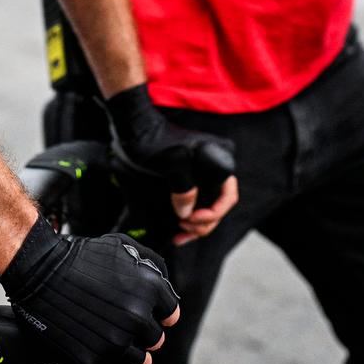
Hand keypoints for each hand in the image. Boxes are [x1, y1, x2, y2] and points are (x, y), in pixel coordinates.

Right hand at [0, 217, 179, 363]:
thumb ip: (152, 266)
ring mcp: (116, 341)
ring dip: (130, 348)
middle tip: (123, 320)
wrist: (39, 272)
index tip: (146, 310)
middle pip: (155, 338)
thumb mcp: (122, 246)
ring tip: (112, 335)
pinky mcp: (95, 360)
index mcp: (150, 288)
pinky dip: (107, 356)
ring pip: (140, 360)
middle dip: (142, 329)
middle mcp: (137, 316)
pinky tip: (95, 339)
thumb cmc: (80, 256)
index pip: (170, 313)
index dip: (158, 311)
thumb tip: (166, 290)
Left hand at [105, 85, 238, 245]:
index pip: (227, 196)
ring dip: (196, 225)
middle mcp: (215, 166)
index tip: (191, 219)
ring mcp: (203, 173)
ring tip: (179, 235)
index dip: (212, 214)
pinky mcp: (191, 178)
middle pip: (219, 205)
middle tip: (182, 230)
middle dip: (203, 224)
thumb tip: (187, 214)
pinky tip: (178, 228)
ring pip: (208, 207)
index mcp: (218, 159)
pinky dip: (190, 219)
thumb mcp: (171, 163)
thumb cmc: (154, 142)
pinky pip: (198, 203)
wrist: (136, 128)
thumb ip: (183, 188)